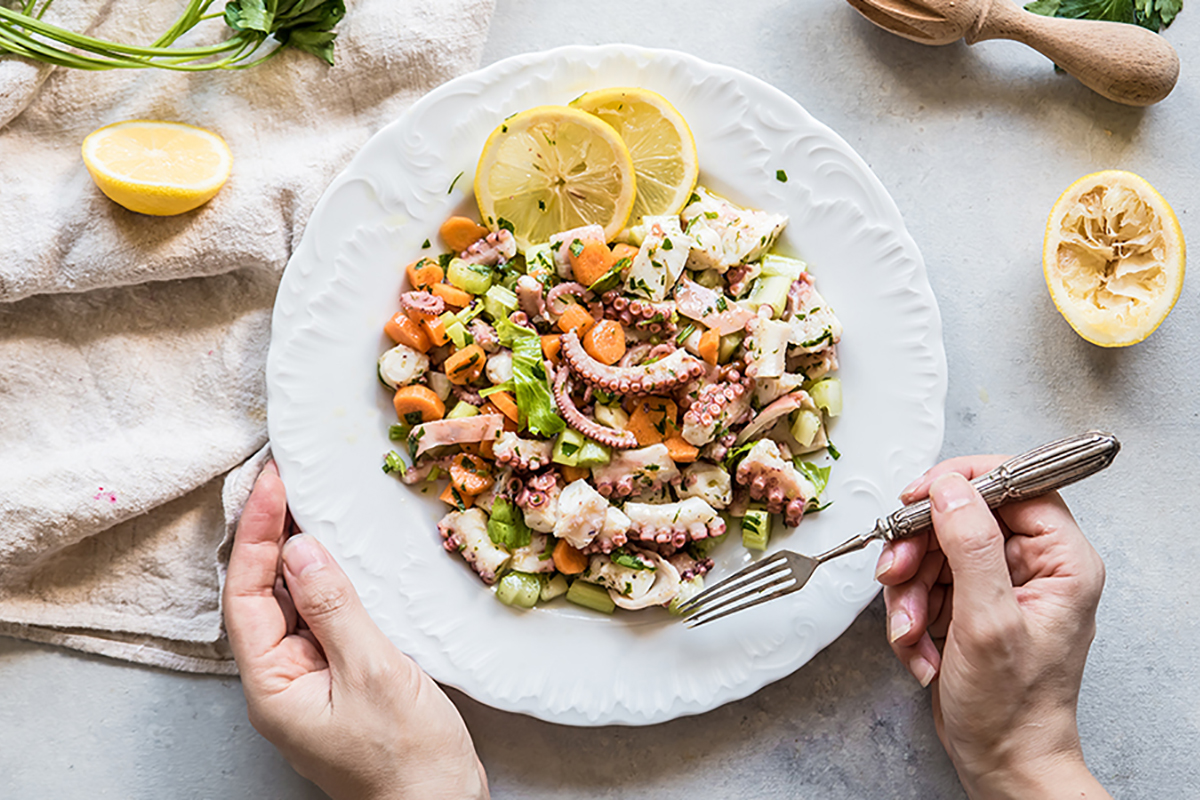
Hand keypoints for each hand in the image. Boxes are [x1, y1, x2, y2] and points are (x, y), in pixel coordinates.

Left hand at [223, 463, 488, 799]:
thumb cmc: (409, 758)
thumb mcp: (374, 674)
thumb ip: (334, 609)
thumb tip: (300, 550)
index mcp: (273, 686)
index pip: (246, 594)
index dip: (256, 534)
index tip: (274, 483)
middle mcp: (281, 681)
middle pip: (261, 595)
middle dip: (270, 534)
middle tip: (287, 478)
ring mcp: (309, 681)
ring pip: (291, 604)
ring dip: (298, 552)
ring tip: (309, 500)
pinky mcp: (339, 679)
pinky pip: (321, 619)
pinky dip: (327, 580)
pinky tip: (343, 554)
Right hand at [875, 457, 1110, 799]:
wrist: (1001, 762)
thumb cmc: (1013, 709)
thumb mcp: (988, 622)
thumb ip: (971, 547)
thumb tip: (950, 488)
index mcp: (1061, 561)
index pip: (1016, 483)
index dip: (961, 482)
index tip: (917, 495)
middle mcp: (1033, 566)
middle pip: (961, 517)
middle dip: (919, 550)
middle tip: (896, 574)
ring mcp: (999, 585)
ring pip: (934, 551)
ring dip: (909, 591)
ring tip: (911, 631)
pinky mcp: (970, 605)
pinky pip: (925, 584)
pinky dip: (910, 615)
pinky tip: (919, 648)